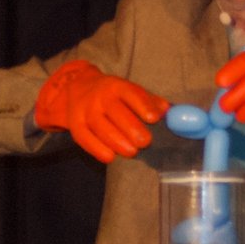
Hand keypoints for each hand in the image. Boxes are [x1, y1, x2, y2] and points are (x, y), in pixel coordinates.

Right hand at [32, 59, 167, 162]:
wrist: (79, 89)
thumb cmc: (114, 95)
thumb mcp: (131, 92)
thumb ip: (151, 102)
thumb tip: (169, 112)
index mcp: (116, 85)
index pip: (130, 93)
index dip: (142, 105)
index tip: (154, 119)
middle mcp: (99, 96)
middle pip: (115, 111)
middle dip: (131, 127)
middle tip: (145, 142)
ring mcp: (85, 110)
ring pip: (99, 126)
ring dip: (116, 141)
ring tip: (132, 152)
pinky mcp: (75, 125)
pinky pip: (84, 138)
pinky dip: (96, 149)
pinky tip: (110, 157)